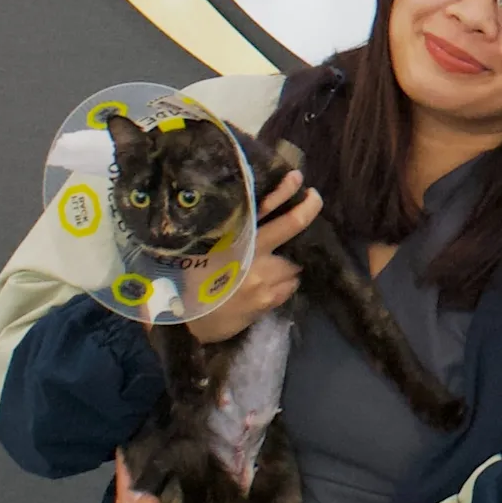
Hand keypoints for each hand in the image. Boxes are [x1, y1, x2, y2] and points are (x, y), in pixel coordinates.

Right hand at [189, 170, 322, 343]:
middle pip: (290, 224)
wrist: (187, 323)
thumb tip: (251, 210)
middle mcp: (252, 254)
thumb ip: (230, 231)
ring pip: (293, 262)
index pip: (263, 206)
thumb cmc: (192, 281)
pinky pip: (289, 287)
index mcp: (235, 238)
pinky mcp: (268, 300)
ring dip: (290, 262)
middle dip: (308, 209)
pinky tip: (272, 284)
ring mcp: (263, 279)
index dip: (284, 190)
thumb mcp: (206, 248)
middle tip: (314, 197)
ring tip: (275, 263)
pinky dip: (286, 282)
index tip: (298, 178)